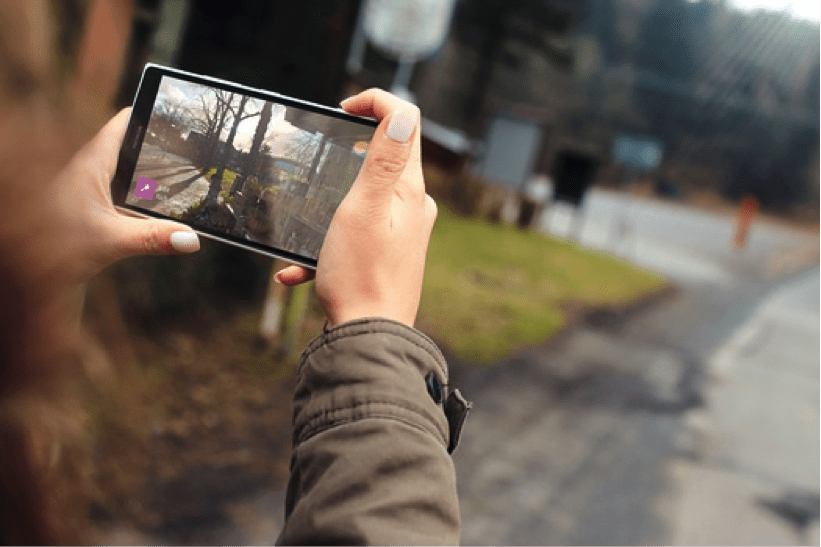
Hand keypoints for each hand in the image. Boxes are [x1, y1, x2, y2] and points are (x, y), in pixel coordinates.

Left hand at [0, 108, 199, 371]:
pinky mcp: (95, 211)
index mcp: (91, 165)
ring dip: (155, 173)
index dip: (148, 113)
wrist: (32, 281)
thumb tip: (192, 239)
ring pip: (130, 171)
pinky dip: (149, 196)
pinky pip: (128, 194)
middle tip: (192, 146)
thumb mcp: (113, 242)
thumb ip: (155, 238)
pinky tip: (166, 210)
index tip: (174, 111)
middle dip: (160, 145)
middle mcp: (90, 172)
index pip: (123, 123)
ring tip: (188, 173)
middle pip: (131, 146)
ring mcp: (92, 191)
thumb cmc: (58, 253)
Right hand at [275, 89, 436, 327]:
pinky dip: (325, 247)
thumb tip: (404, 112)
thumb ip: (383, 159)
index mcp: (410, 190)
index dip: (376, 102)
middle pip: (385, 158)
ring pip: (363, 200)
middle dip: (348, 153)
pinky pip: (354, 237)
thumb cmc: (362, 275)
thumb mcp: (364, 208)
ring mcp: (402, 233)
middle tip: (317, 165)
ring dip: (328, 208)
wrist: (369, 340)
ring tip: (302, 233)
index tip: (342, 110)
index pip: (406, 122)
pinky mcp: (388, 256)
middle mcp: (413, 207)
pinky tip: (296, 272)